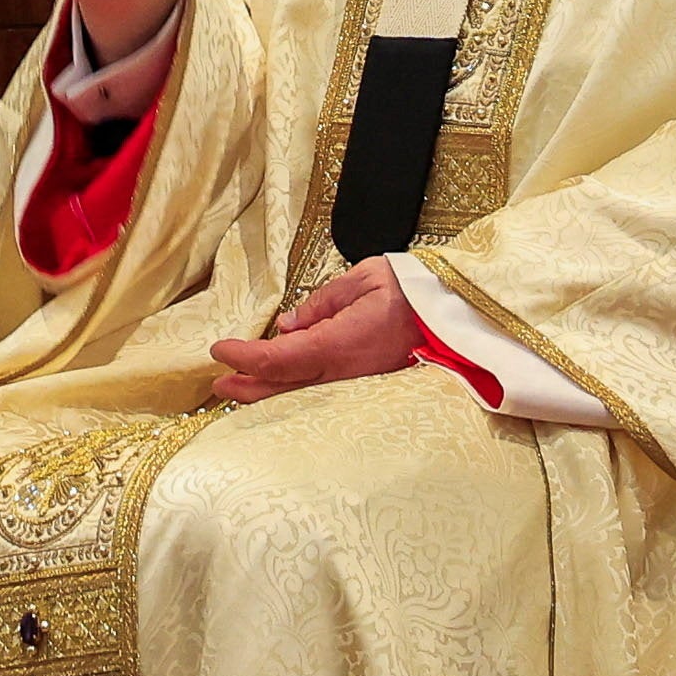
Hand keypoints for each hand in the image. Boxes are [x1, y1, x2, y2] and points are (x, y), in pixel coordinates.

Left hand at [208, 258, 429, 402]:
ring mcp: (357, 385)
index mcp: (338, 344)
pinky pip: (321, 393)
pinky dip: (294, 391)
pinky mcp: (367, 387)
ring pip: (301, 395)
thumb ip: (321, 304)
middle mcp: (344, 373)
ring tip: (240, 388)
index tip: (219, 351)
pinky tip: (283, 386)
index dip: (245, 358)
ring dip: (267, 393)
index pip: (278, 359)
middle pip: (284, 388)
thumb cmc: (410, 290)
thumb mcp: (362, 280)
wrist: (457, 317)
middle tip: (218, 385)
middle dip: (247, 388)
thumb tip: (288, 325)